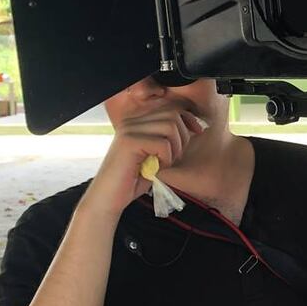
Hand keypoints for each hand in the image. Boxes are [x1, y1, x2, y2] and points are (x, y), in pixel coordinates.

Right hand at [80, 106, 203, 220]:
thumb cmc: (134, 179)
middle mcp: (132, 121)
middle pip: (173, 114)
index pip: (171, 107)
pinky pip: (163, 143)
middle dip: (182, 136)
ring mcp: (129, 129)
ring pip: (170, 126)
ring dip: (175, 148)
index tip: (197, 132)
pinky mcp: (129, 142)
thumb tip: (195, 126)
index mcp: (138, 121)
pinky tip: (156, 168)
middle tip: (174, 156)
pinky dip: (166, 158)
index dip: (188, 118)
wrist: (108, 198)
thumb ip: (169, 138)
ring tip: (165, 162)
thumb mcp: (155, 154)